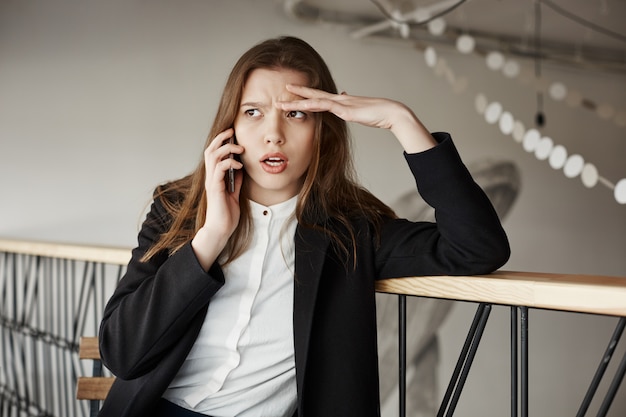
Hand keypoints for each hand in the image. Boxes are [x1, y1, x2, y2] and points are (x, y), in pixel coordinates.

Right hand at [192, 128, 243, 269]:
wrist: (220, 230)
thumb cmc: (226, 215)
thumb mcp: (234, 194)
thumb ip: (236, 181)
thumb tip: (241, 169)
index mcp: (214, 178)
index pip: (213, 154)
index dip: (221, 142)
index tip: (232, 134)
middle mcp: (210, 178)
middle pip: (210, 150)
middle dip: (220, 138)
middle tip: (232, 131)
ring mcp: (211, 182)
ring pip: (212, 156)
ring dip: (226, 148)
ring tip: (239, 148)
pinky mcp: (214, 188)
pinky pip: (219, 169)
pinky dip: (229, 163)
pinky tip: (239, 165)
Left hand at [277, 85, 436, 152]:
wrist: (392, 113)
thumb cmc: (379, 114)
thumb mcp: (360, 110)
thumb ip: (350, 105)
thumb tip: (344, 96)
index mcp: (342, 102)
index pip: (319, 97)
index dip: (305, 95)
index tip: (291, 94)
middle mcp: (340, 100)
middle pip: (313, 95)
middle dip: (296, 94)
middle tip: (281, 92)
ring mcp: (343, 104)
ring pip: (316, 99)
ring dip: (299, 100)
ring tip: (284, 99)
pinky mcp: (347, 110)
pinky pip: (328, 106)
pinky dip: (315, 104)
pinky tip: (305, 104)